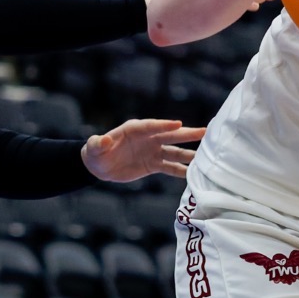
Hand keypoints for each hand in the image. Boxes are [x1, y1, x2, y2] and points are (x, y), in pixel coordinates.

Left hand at [82, 118, 206, 182]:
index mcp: (134, 129)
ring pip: (174, 152)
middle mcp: (148, 138)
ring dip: (188, 154)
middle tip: (204, 132)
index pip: (152, 126)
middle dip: (187, 134)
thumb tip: (102, 140)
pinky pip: (170, 167)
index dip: (164, 125)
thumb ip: (97, 143)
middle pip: (170, 135)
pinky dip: (181, 170)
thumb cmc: (96, 153)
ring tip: (204, 157)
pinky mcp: (154, 165)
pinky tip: (194, 174)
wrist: (100, 166)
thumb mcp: (94, 148)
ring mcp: (153, 151)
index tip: (178, 124)